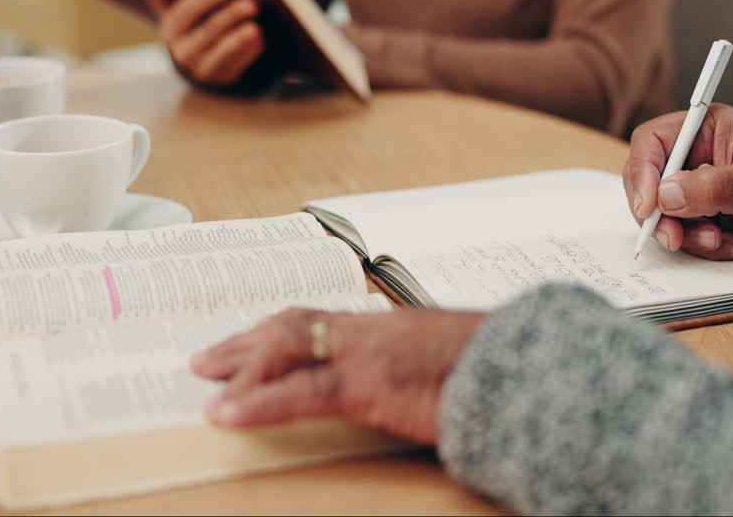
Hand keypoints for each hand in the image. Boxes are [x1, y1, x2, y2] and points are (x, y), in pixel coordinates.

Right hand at [120, 0, 264, 85]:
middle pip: (207, 32)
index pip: (185, 13)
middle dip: (229, 17)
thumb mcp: (171, 8)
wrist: (199, 59)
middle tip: (251, 3)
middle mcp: (183, 52)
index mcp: (171, 29)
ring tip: (256, 26)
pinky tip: (260, 40)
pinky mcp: (223, 78)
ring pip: (222, 53)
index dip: (204, 1)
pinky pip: (237, 66)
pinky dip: (249, 53)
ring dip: (240, 39)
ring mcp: (203, 68)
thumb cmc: (189, 24)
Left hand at [191, 307, 485, 444]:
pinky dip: (256, 402)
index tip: (255, 338)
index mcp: (391, 328)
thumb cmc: (498, 368)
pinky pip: (297, 392)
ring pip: (286, 349)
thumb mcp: (454, 364)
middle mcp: (371, 331)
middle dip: (247, 341)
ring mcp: (365, 354)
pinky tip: (226, 413)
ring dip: (240, 366)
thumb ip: (426, 370)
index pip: (323, 320)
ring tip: (205, 382)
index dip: (282, 329)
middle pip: (293, 325)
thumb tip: (424, 388)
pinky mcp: (366, 385)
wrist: (526, 368)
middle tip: (209, 357)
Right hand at [623, 103, 732, 260]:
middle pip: (648, 182)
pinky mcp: (699, 217)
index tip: (648, 207)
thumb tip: (665, 194)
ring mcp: (693, 189)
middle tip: (676, 238)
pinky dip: (705, 248)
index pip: (652, 142)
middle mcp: (692, 156)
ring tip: (723, 240)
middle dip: (662, 216)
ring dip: (689, 236)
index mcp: (703, 129)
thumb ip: (712, 187)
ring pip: (663, 216)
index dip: (643, 173)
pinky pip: (683, 236)